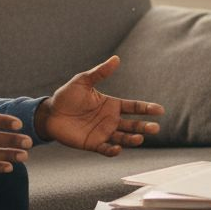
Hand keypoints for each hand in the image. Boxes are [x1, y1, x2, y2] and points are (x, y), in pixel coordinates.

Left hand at [38, 56, 163, 156]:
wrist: (50, 113)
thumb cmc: (67, 95)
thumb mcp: (83, 81)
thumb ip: (100, 72)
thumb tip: (116, 59)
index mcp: (112, 105)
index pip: (134, 107)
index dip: (147, 108)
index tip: (160, 110)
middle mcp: (111, 120)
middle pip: (133, 125)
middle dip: (144, 127)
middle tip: (155, 128)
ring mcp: (103, 133)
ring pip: (123, 138)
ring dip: (132, 139)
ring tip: (139, 138)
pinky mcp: (93, 144)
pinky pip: (106, 149)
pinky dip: (113, 150)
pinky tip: (117, 149)